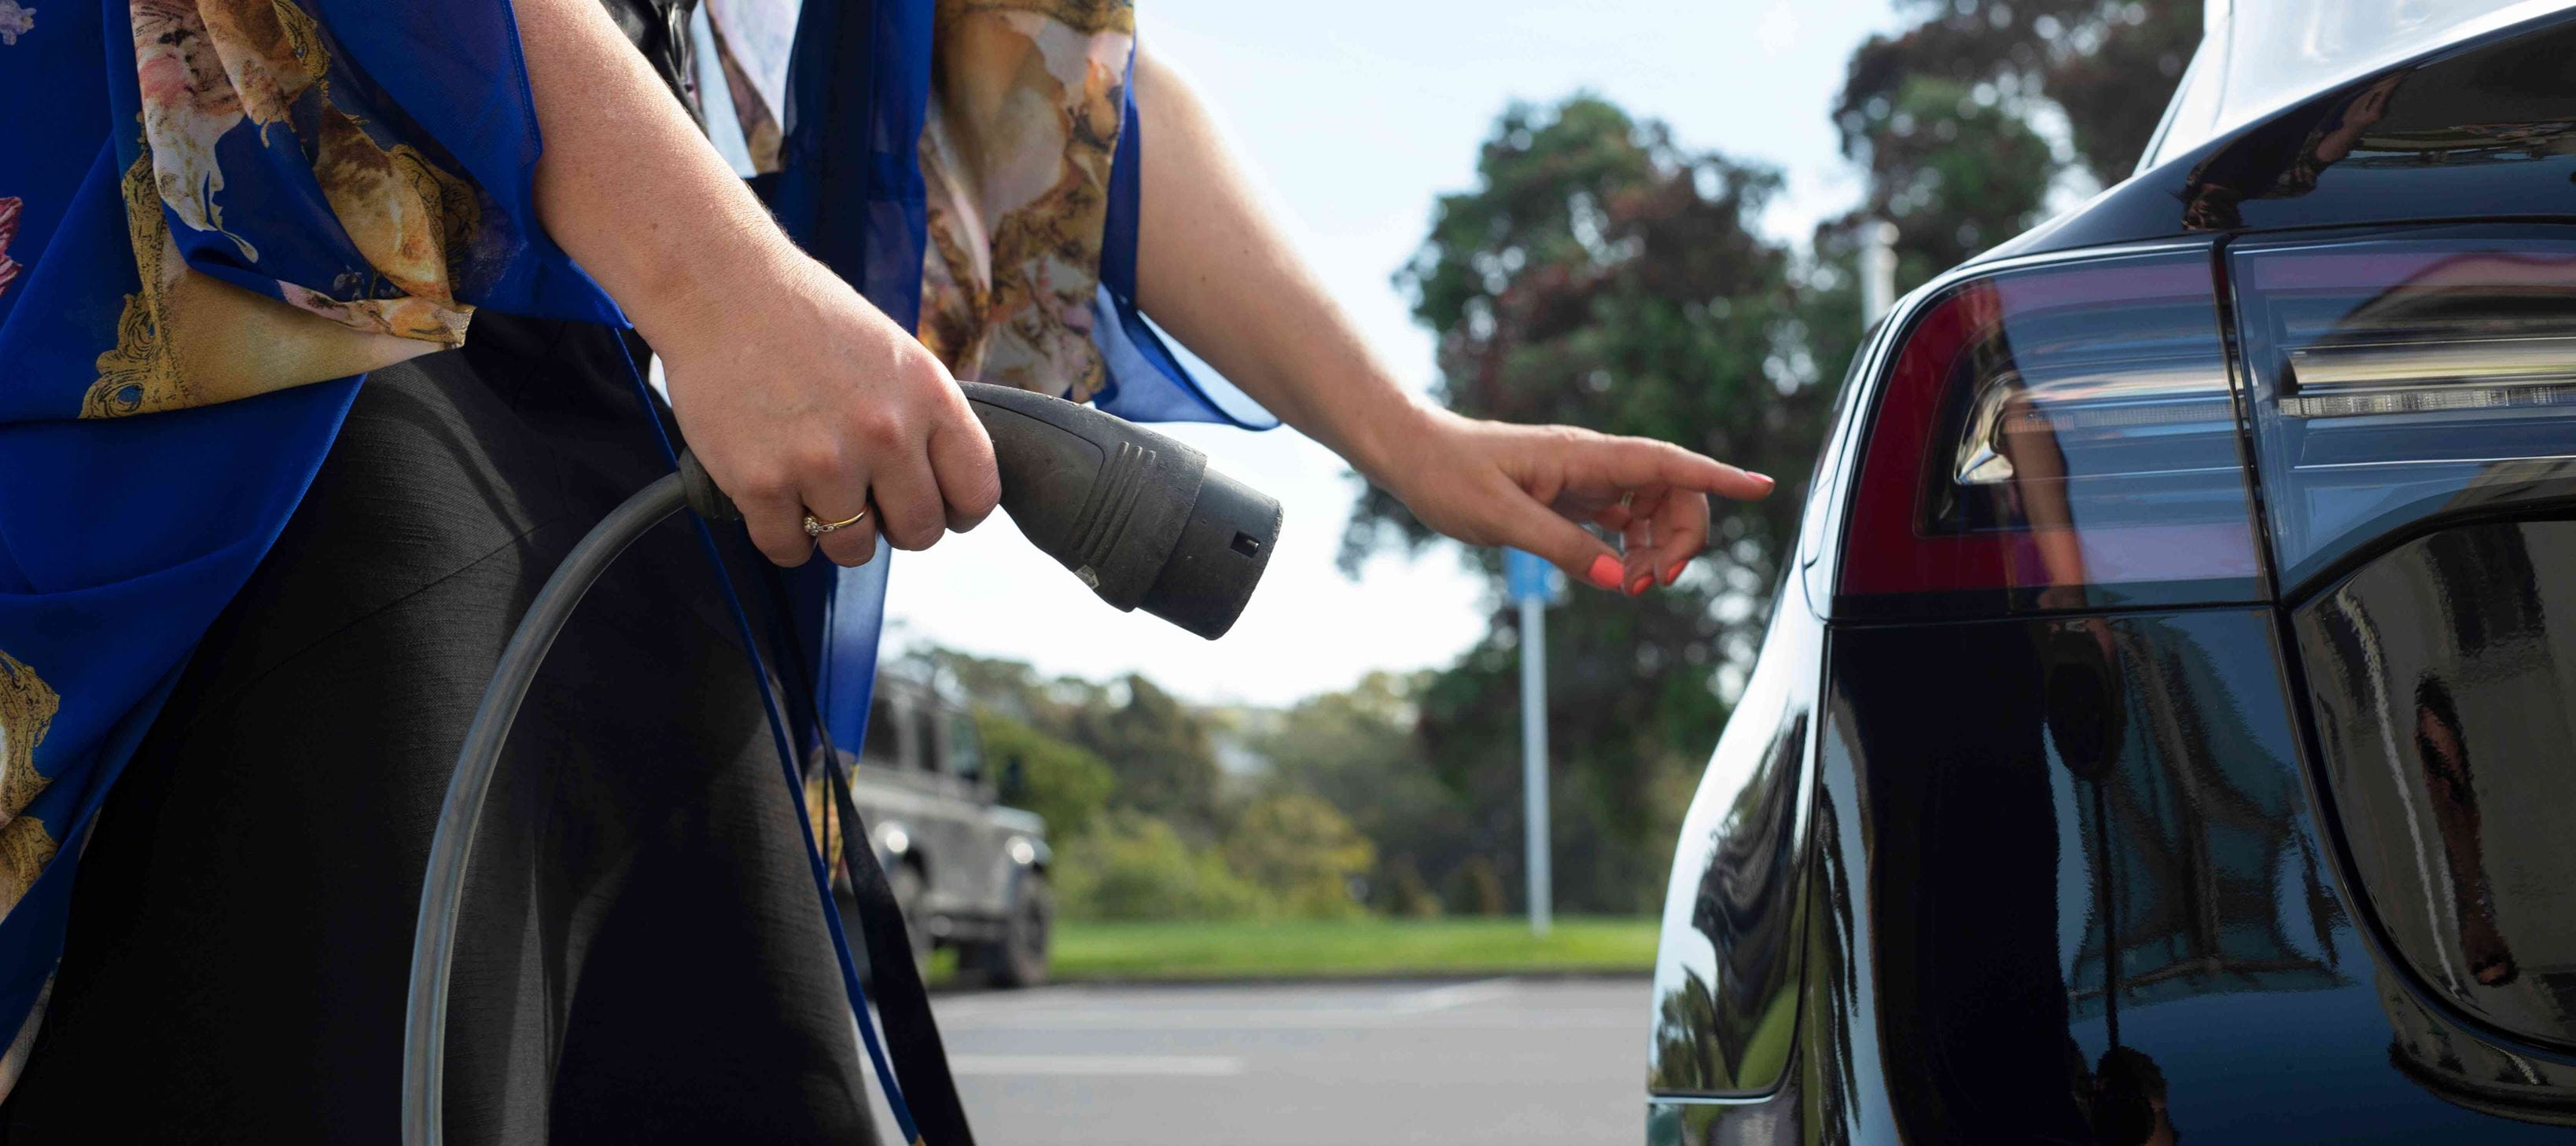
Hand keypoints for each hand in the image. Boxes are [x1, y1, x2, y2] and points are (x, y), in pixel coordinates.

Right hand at [647, 245, 1000, 567]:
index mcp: (929, 396)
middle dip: (896, 527)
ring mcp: (823, 462)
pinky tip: (777, 497)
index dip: (957, 511)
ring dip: (835, 533)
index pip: (977, 492)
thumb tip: (945, 484)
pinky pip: (789, 550)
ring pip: (853, 549)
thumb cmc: (807, 318)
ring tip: (815, 490)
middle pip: (920, 532)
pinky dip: (783, 536)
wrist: (719, 288)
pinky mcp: (762, 483)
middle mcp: (885, 432)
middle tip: (869, 502)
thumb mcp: (896, 354)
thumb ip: (925, 418)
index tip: (937, 507)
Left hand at [1369, 405, 1773, 594]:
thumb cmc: (1448, 476)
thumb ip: (1563, 548)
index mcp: (1584, 455)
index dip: (1718, 477)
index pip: (1667, 463)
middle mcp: (1593, 462)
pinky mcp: (1571, 495)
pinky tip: (1621, 573)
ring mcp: (1585, 478)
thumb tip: (1621, 580)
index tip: (1763, 488)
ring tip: (1632, 586)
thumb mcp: (1501, 519)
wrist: (1413, 454)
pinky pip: (1623, 519)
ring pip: (1651, 508)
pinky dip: (1632, 547)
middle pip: (1672, 491)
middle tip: (1650, 583)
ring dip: (1657, 547)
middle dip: (1681, 536)